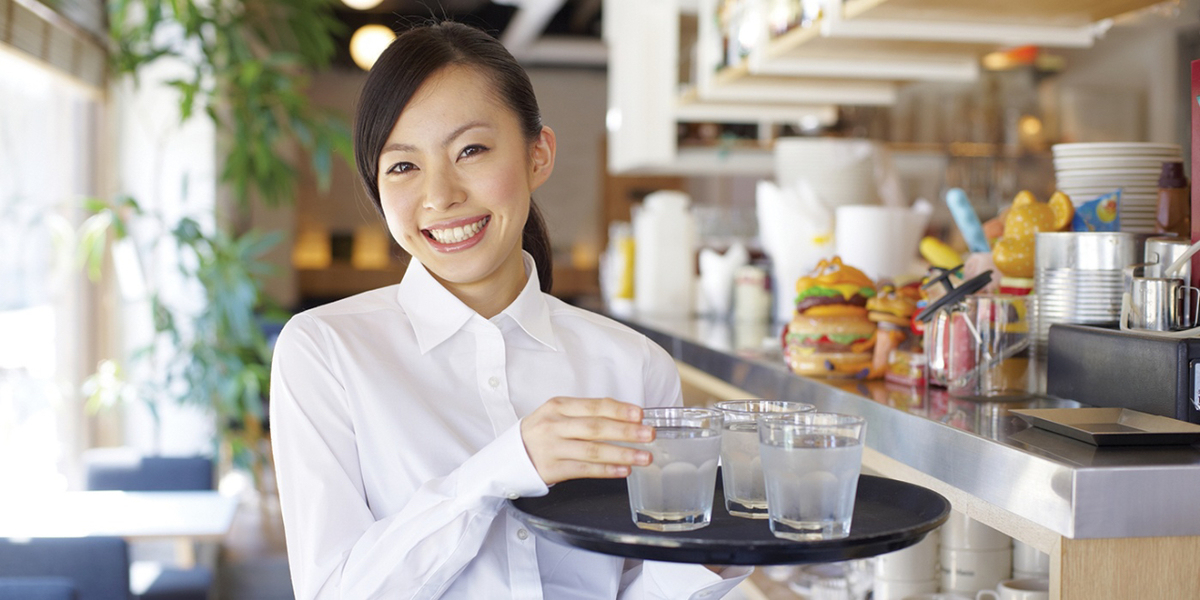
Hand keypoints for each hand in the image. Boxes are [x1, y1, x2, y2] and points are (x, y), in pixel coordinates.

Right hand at [521, 397, 653, 485]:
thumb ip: (585, 414)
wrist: (508, 457)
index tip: (640, 414)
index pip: (594, 406)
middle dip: (626, 431)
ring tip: (644, 457)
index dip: (619, 410)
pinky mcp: (551, 469)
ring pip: (592, 451)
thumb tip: (625, 416)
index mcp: (558, 406)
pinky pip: (584, 470)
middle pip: (595, 428)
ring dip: (622, 454)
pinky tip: (623, 470)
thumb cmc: (540, 434)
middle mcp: (554, 426)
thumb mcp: (557, 415)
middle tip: (649, 435)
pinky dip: (606, 471)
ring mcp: (552, 448)